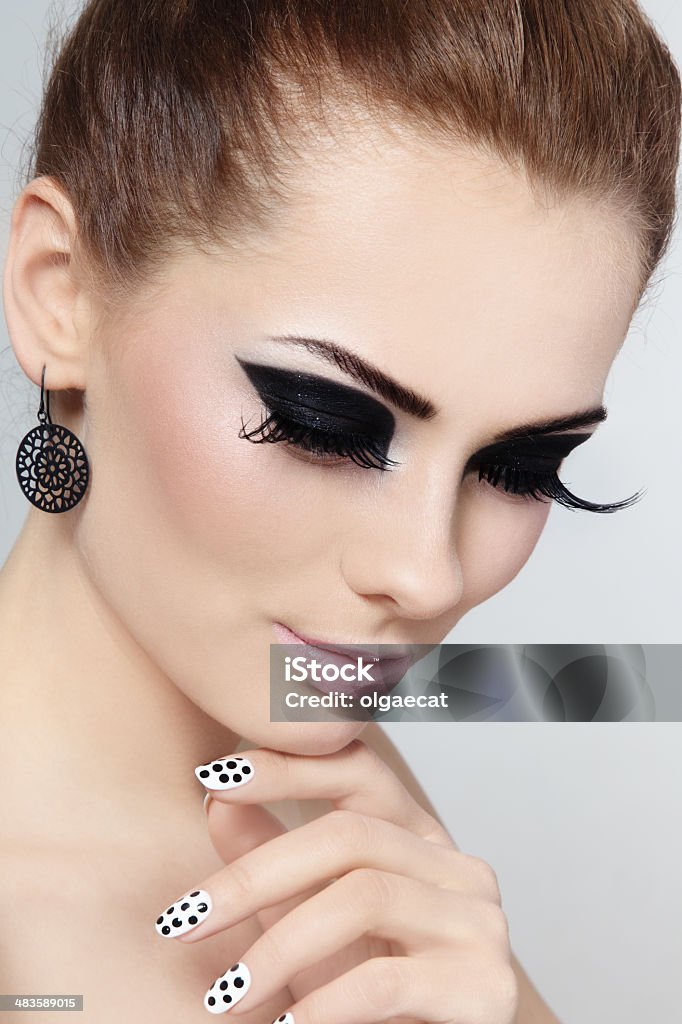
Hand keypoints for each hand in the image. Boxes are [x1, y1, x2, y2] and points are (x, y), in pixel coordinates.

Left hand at [154, 738, 518, 1022]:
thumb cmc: (370, 1003)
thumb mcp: (306, 923)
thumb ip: (270, 859)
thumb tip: (216, 799)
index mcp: (418, 838)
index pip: (358, 768)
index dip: (287, 766)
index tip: (212, 779)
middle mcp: (457, 866)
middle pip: (349, 835)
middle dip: (255, 876)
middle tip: (184, 919)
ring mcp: (478, 922)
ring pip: (364, 897)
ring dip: (279, 950)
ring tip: (227, 994)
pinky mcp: (484, 986)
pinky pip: (384, 981)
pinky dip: (323, 1004)